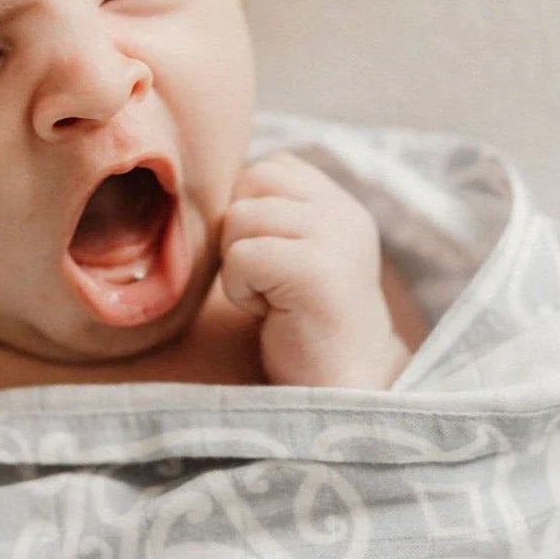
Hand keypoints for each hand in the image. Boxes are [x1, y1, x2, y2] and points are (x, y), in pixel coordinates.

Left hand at [219, 152, 407, 389]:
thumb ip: (276, 211)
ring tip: (272, 297)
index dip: (252, 209)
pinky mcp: (316, 271)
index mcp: (341, 206)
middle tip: (268, 280)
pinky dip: (241, 289)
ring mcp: (335, 239)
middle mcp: (344, 214)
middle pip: (252, 181)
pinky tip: (271, 313)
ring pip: (240, 217)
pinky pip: (241, 256)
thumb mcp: (298, 251)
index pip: (272, 166)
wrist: (344, 392)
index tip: (274, 260)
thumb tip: (215, 180)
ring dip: (239, 263)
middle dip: (240, 232)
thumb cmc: (305, 326)